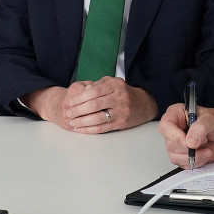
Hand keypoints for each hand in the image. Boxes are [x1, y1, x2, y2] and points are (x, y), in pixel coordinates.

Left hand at [23, 78, 157, 133]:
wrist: (145, 104)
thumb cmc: (124, 92)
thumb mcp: (113, 83)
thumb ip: (98, 84)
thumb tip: (81, 91)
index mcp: (116, 85)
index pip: (93, 91)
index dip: (79, 98)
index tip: (69, 103)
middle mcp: (119, 97)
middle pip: (94, 105)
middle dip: (78, 110)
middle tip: (69, 113)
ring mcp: (122, 111)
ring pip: (98, 118)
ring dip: (82, 122)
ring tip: (72, 122)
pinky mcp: (122, 123)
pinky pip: (103, 128)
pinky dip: (89, 130)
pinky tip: (81, 129)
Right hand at [160, 105, 213, 167]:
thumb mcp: (212, 119)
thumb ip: (200, 127)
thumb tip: (190, 141)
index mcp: (177, 114)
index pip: (165, 126)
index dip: (174, 135)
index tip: (187, 141)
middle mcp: (175, 129)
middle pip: (170, 144)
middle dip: (189, 147)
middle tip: (204, 140)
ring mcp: (178, 144)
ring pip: (175, 157)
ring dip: (194, 156)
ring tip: (206, 148)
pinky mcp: (183, 156)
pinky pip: (183, 164)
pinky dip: (196, 162)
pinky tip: (205, 154)